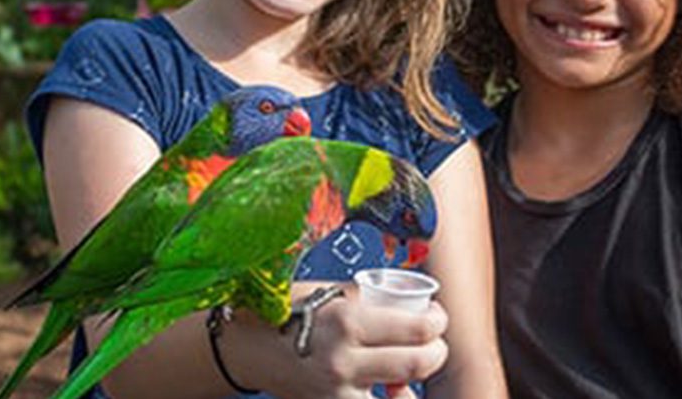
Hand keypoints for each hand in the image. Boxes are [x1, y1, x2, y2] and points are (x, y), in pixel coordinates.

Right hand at [222, 284, 448, 398]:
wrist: (244, 347)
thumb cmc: (286, 312)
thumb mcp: (328, 293)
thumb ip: (367, 299)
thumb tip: (407, 298)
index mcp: (347, 320)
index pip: (418, 327)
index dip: (437, 322)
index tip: (435, 316)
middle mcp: (344, 359)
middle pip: (418, 363)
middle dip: (436, 352)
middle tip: (433, 343)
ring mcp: (337, 392)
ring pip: (402, 397)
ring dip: (413, 383)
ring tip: (410, 368)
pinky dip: (388, 398)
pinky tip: (387, 389)